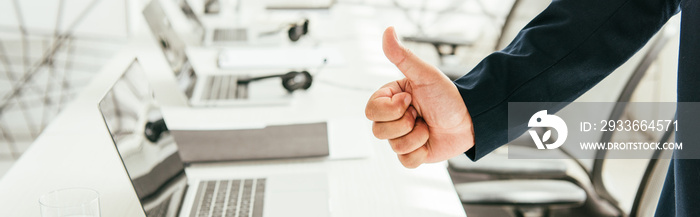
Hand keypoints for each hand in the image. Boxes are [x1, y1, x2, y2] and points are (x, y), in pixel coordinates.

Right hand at [365, 27, 474, 167]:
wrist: (470, 120)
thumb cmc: (447, 95)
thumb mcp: (424, 74)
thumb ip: (402, 56)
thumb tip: (388, 30)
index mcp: (390, 99)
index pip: (371, 110)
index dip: (391, 109)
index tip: (411, 99)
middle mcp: (392, 119)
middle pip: (378, 131)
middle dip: (405, 123)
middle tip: (421, 114)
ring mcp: (401, 137)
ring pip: (394, 146)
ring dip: (417, 137)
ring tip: (428, 127)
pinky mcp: (412, 155)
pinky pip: (405, 161)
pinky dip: (420, 153)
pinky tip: (429, 141)